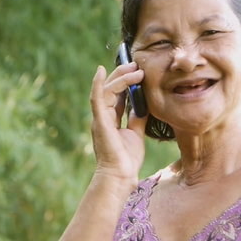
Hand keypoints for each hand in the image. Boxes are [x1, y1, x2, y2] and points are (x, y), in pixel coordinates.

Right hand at [89, 63, 147, 182]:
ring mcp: (99, 118)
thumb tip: (144, 104)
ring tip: (135, 69)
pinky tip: (100, 70)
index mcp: (110, 119)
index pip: (117, 95)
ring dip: (120, 77)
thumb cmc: (127, 159)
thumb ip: (137, 118)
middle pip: (110, 88)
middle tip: (137, 64)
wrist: (121, 176)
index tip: (139, 71)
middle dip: (123, 74)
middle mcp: (103, 116)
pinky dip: (97, 83)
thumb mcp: (136, 133)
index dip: (126, 81)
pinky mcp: (99, 121)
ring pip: (106, 90)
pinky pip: (96, 98)